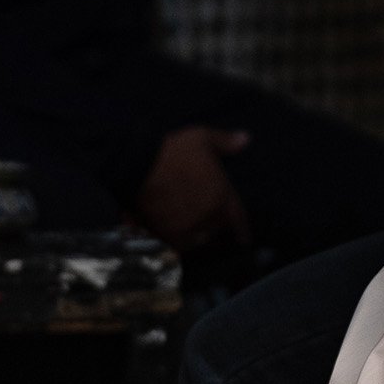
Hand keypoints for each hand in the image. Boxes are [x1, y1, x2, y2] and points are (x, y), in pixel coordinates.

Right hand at [136, 126, 252, 251]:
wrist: (138, 165)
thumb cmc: (172, 150)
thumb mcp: (202, 138)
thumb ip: (225, 142)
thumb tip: (246, 139)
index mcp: (220, 197)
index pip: (238, 220)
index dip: (243, 231)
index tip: (245, 240)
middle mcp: (207, 217)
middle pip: (217, 231)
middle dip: (218, 230)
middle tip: (216, 232)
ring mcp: (186, 228)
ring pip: (198, 241)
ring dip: (199, 238)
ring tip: (195, 235)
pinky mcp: (165, 235)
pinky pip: (177, 245)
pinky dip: (178, 242)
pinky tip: (176, 236)